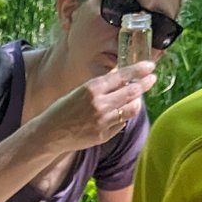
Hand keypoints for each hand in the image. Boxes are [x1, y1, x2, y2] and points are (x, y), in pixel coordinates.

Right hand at [31, 63, 155, 154]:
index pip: (122, 76)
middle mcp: (99, 104)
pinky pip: (122, 123)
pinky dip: (123, 117)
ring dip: (136, 102)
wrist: (49, 133)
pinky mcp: (103, 135)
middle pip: (132, 92)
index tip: (150, 66)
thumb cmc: (63, 110)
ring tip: (135, 100)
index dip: (139, 70)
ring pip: (132, 109)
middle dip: (145, 84)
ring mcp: (102, 121)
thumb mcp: (80, 91)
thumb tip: (124, 82)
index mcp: (92, 88)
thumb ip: (101, 87)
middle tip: (152, 80)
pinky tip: (118, 115)